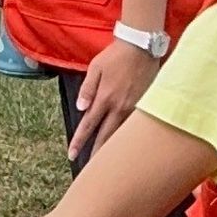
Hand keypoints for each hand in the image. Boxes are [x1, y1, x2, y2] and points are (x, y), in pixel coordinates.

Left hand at [68, 37, 158, 162]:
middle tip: (88, 169)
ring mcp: (134, 108)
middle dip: (96, 154)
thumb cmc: (116, 56)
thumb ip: (87, 89)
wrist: (142, 47)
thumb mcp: (95, 68)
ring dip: (112, 148)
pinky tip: (124, 145)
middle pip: (105, 137)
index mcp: (104, 98)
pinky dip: (127, 137)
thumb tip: (80, 109)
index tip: (72, 154)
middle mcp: (119, 107)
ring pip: (121, 134)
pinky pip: (133, 126)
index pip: (89, 125)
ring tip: (105, 163)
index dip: (79, 141)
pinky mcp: (145, 106)